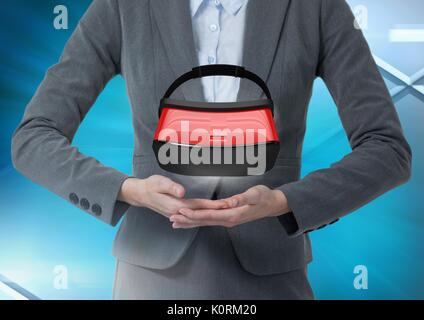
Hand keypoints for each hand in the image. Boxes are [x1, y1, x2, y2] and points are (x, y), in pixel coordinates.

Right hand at [118, 176, 228, 217]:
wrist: (140, 194)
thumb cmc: (150, 185)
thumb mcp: (159, 182)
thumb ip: (171, 187)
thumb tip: (182, 193)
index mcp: (176, 206)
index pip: (199, 206)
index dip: (212, 205)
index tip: (225, 204)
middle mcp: (178, 213)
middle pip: (201, 213)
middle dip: (217, 211)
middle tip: (232, 208)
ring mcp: (177, 215)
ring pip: (198, 216)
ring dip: (211, 215)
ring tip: (225, 211)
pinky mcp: (177, 213)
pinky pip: (193, 216)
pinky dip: (202, 217)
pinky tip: (208, 217)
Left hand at [170, 185, 290, 228]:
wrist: (272, 204)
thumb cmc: (264, 197)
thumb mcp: (255, 195)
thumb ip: (242, 198)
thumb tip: (231, 202)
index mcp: (232, 214)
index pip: (209, 215)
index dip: (194, 214)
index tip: (181, 212)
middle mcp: (228, 220)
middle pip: (203, 221)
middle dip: (187, 220)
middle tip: (171, 219)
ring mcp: (227, 220)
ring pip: (205, 222)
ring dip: (190, 222)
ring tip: (176, 223)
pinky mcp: (227, 218)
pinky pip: (209, 220)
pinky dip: (198, 220)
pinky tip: (191, 220)